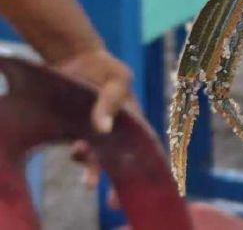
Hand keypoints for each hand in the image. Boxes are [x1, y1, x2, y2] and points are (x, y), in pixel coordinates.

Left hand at [52, 47, 136, 191]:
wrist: (74, 58)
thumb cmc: (104, 67)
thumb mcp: (116, 78)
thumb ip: (111, 100)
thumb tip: (103, 130)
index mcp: (135, 117)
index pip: (146, 144)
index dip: (149, 164)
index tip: (147, 182)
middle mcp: (118, 128)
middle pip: (122, 159)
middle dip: (120, 181)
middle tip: (115, 202)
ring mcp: (97, 130)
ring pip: (99, 157)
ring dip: (95, 170)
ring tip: (89, 182)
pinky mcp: (78, 130)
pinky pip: (82, 150)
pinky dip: (80, 156)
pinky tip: (76, 151)